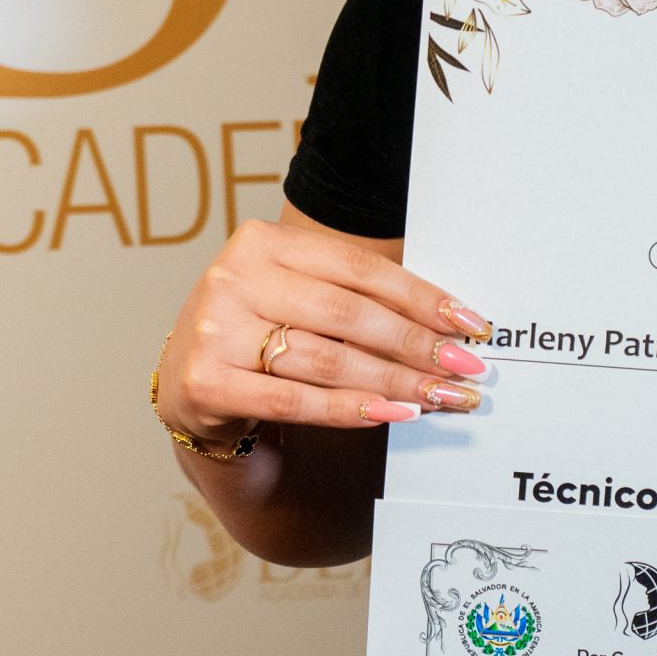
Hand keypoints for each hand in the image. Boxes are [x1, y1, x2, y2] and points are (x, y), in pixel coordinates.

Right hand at [154, 221, 491, 439]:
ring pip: (327, 359)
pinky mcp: (205, 383)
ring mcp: (214, 331)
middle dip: (416, 345)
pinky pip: (295, 400)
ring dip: (394, 382)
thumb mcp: (298, 294)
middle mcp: (233, 278)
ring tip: (439, 396)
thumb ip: (355, 297)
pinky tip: (391, 413)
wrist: (187, 380)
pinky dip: (349, 408)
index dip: (422, 298)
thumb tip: (449, 324)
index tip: (469, 325)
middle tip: (465, 367)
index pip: (360, 269)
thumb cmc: (261, 330)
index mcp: (262, 243)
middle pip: (349, 314)